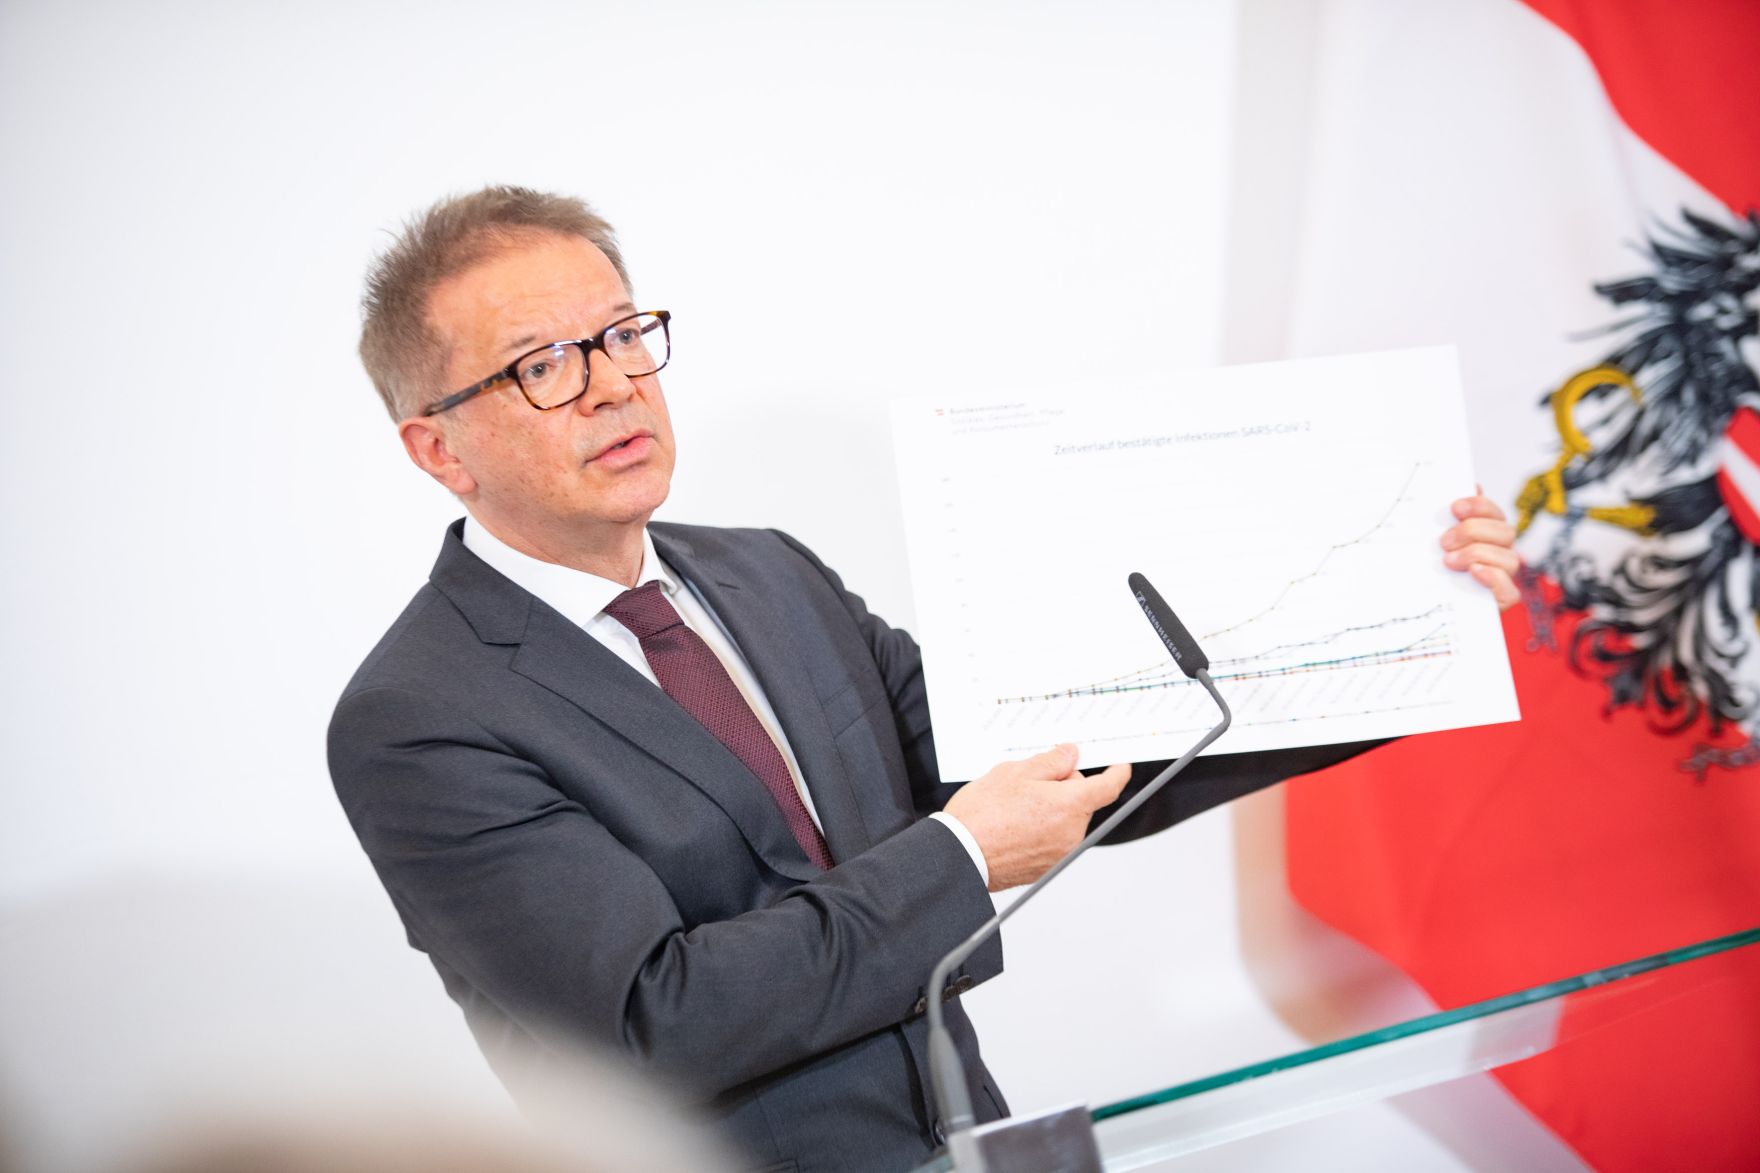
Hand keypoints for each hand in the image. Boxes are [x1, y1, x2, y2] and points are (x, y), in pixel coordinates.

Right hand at [944, 744, 1131, 891]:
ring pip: (1066, 819)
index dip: (1118, 772)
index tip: (1120, 765)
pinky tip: (1013, 823)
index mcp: (1070, 805)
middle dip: (1064, 787)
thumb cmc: (983, 815)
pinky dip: (1041, 827)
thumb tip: (1070, 756)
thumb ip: (1051, 762)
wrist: (960, 854)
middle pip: (1081, 801)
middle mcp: (1071, 832)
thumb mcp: (1016, 772)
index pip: (1108, 787)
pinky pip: (1052, 838)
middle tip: (1031, 780)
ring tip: (1014, 805)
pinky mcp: (1045, 866)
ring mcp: (1059, 852)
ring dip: (1050, 808)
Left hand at [1442, 489, 1520, 610]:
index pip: (1493, 512)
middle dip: (1473, 531)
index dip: (1478, 506)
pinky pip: (1510, 590)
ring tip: (1449, 561)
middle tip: (1444, 542)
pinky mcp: (1502, 599)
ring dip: (1477, 554)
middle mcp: (1501, 551)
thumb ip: (1447, 519)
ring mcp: (1505, 576)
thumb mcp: (1434, 544)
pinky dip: (1493, 578)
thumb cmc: (1436, 570)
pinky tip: (1474, 572)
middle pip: (1505, 531)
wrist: (1433, 608)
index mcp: (1488, 532)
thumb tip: (1464, 488)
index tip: (1455, 507)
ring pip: (1509, 558)